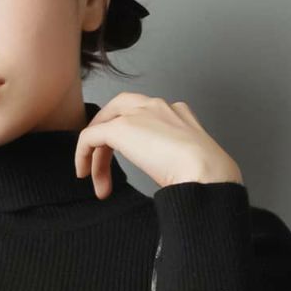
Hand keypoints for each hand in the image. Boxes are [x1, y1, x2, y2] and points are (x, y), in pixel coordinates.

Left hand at [73, 93, 244, 198]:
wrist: (207, 174)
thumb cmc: (206, 177)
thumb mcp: (190, 165)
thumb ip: (176, 163)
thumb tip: (172, 183)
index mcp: (177, 114)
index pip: (144, 116)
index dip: (131, 140)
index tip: (129, 168)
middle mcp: (157, 106)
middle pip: (120, 113)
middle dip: (107, 140)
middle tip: (102, 169)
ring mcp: (139, 113)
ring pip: (105, 124)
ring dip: (97, 155)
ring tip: (97, 183)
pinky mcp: (122, 127)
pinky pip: (90, 136)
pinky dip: (82, 154)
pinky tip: (84, 173)